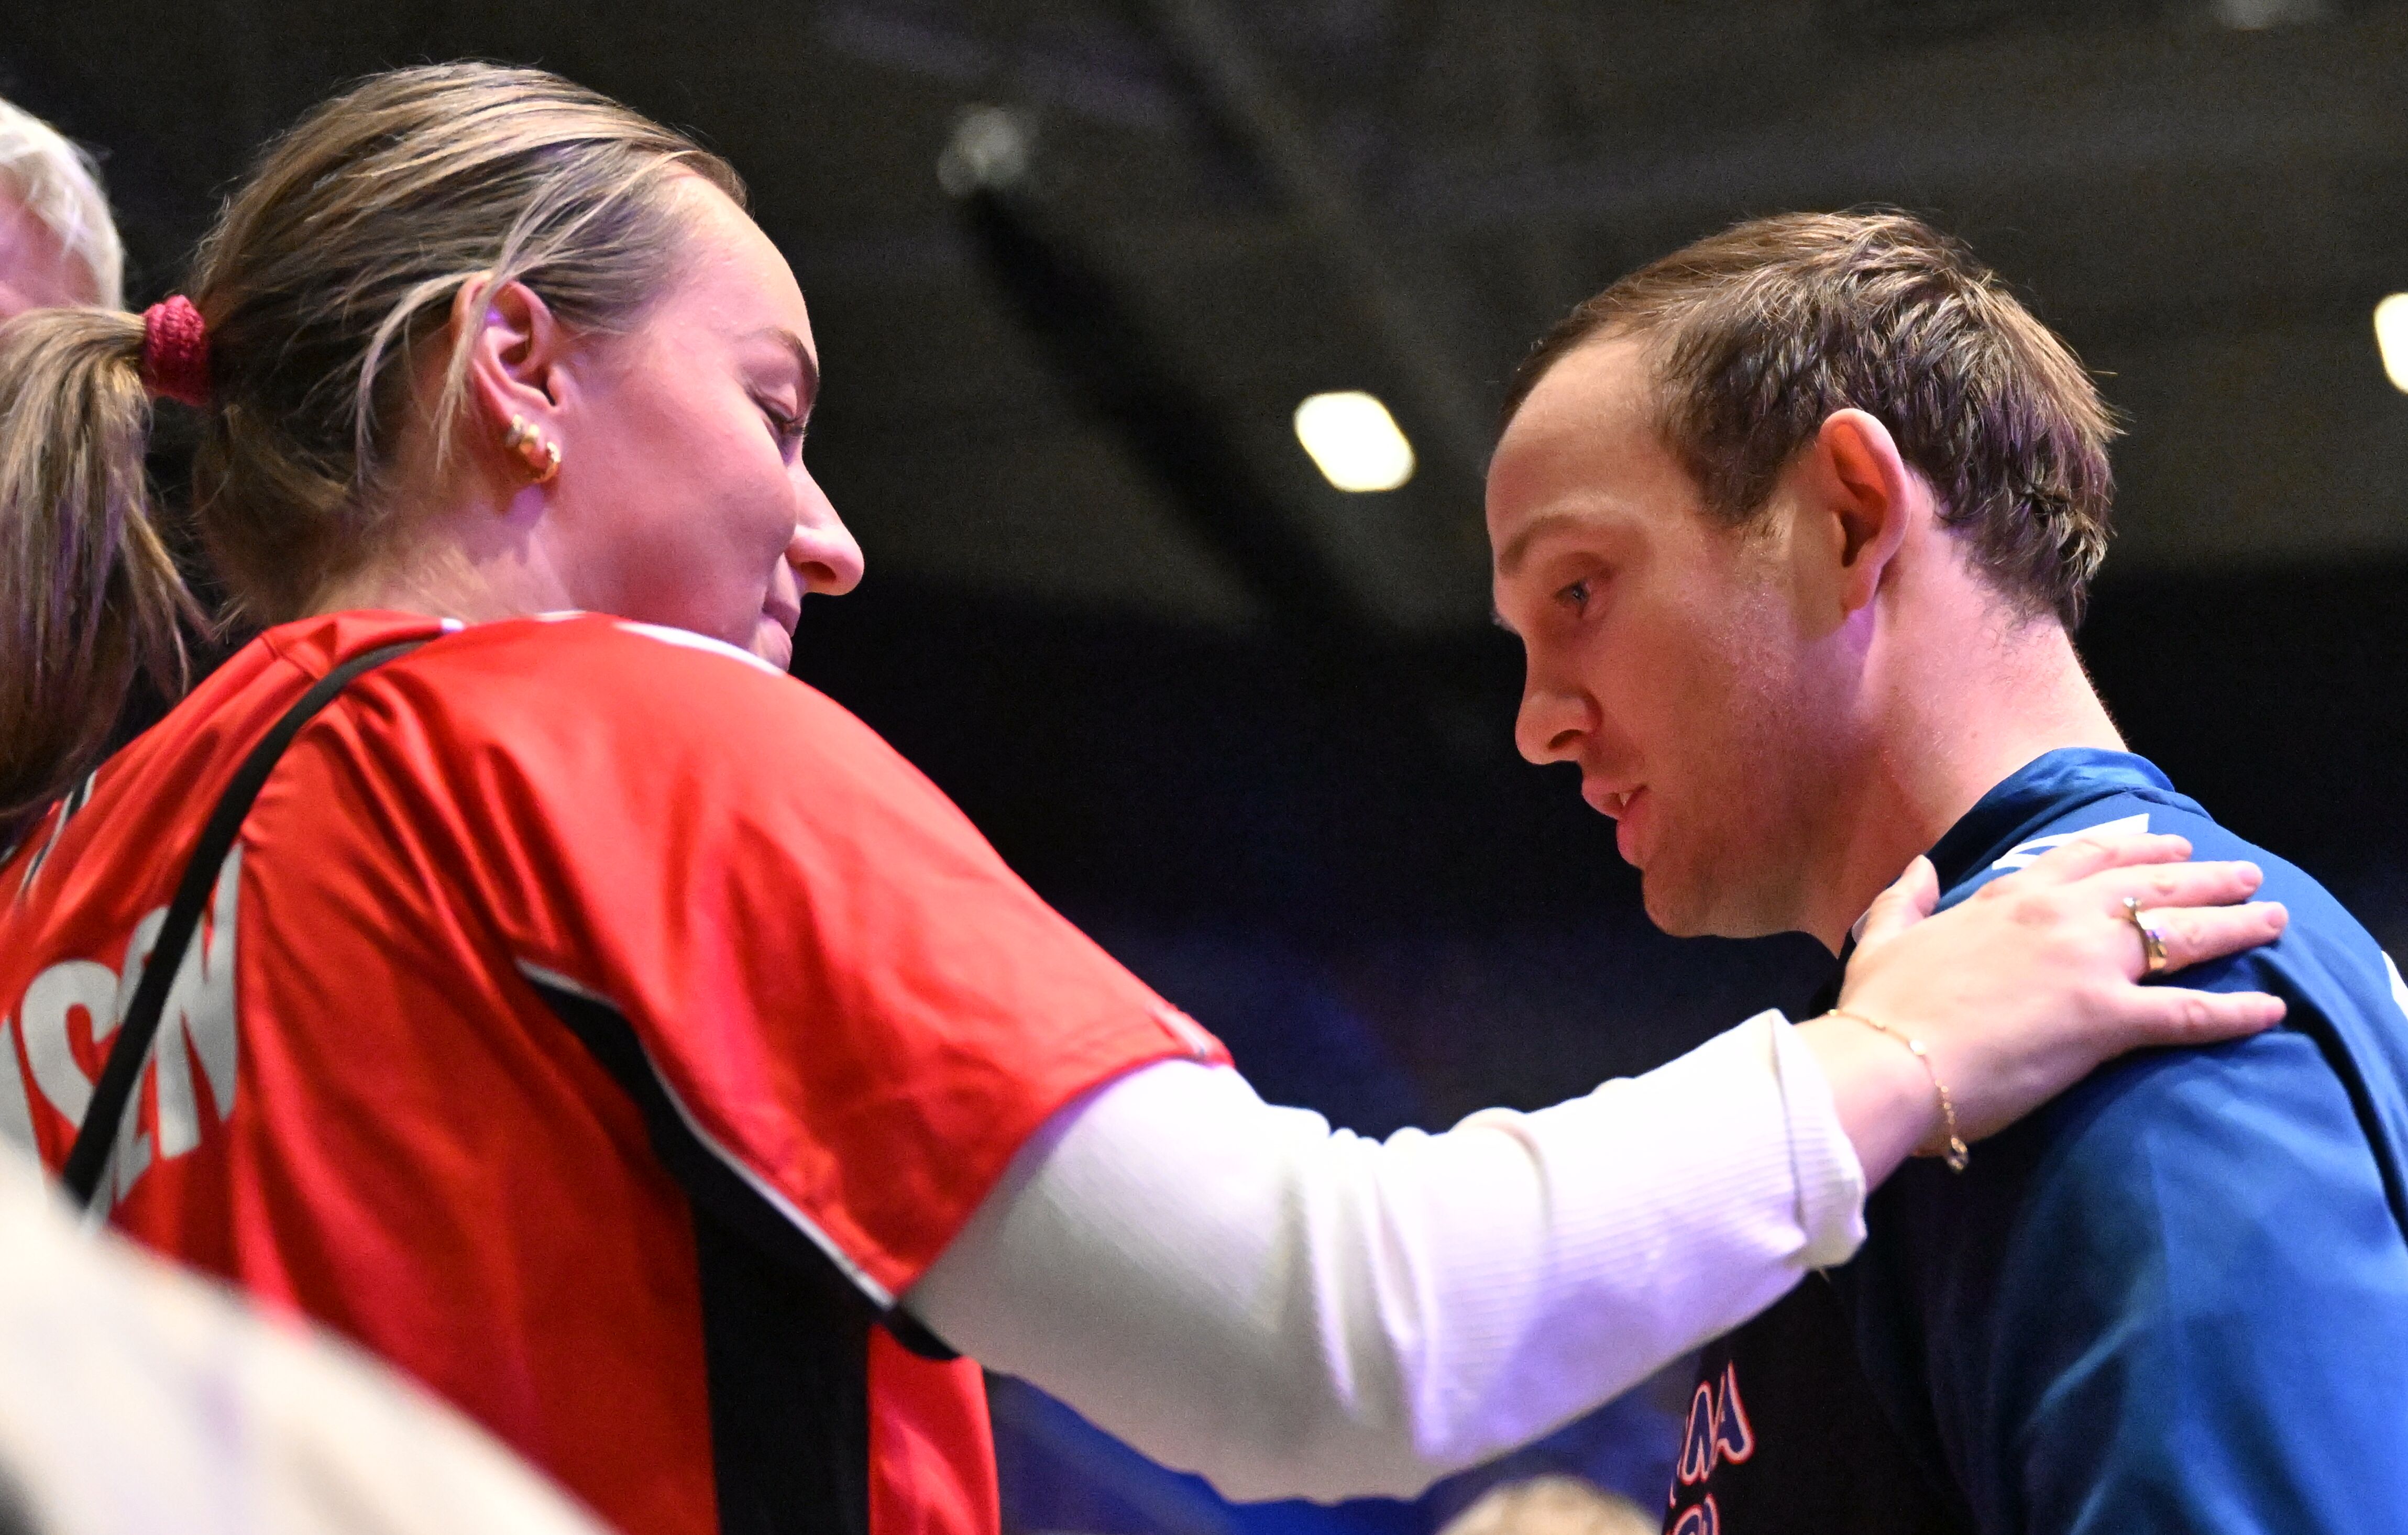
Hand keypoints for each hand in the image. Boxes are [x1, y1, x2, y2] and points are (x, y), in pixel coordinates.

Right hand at [1800, 832, 2287, 1183]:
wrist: (1890, 1061)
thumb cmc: (1881, 1008)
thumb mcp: (1886, 938)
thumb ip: (1904, 898)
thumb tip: (1919, 867)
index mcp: (2009, 899)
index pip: (2086, 859)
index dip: (2135, 849)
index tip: (2171, 844)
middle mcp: (2058, 918)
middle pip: (2149, 886)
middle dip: (2204, 877)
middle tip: (2244, 874)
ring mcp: (2087, 965)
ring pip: (2181, 935)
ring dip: (2235, 924)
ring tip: (2273, 919)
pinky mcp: (2106, 1020)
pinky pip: (2189, 1013)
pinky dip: (2236, 1011)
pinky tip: (2273, 1009)